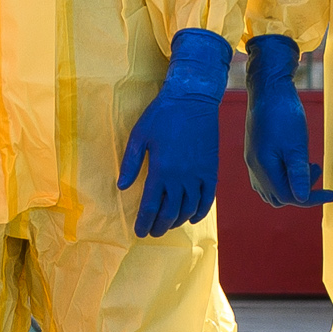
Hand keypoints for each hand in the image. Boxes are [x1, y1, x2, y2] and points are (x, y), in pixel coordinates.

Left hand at [116, 30, 231, 238]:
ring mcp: (198, 175)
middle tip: (152, 232)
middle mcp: (180, 177)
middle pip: (169, 212)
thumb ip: (130, 163)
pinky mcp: (211, 170)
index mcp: (160, 170)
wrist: (192, 99)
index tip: (139, 231)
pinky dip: (200, 212)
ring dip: (177, 221)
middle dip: (159, 226)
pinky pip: (208, 198)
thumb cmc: (162, 115)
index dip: (144, 222)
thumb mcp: (139, 136)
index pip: (150, 206)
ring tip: (168, 225)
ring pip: (188, 208)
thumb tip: (121, 187)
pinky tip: (192, 217)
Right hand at [244, 34, 332, 208]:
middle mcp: (255, 168)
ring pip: (272, 189)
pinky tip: (294, 162)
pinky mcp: (255, 153)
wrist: (268, 90)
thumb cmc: (283, 114)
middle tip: (316, 169)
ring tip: (307, 165)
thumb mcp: (296, 145)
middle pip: (279, 197)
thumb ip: (298, 173)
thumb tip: (302, 199)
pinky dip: (283, 177)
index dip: (312, 198)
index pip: (289, 196)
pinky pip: (268, 177)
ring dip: (292, 185)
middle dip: (301, 191)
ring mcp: (253, 161)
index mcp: (264, 168)